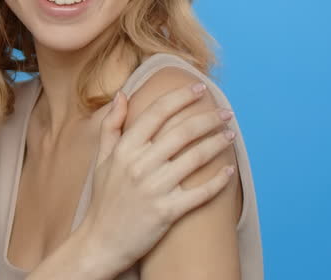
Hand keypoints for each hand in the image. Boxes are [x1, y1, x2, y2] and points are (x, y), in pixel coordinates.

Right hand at [39, 84, 235, 278]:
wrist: (101, 241)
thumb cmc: (104, 198)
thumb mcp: (101, 159)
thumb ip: (111, 125)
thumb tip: (123, 95)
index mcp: (125, 149)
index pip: (157, 113)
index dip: (181, 97)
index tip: (199, 88)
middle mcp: (140, 165)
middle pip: (182, 132)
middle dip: (208, 118)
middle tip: (225, 112)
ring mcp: (154, 189)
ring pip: (196, 158)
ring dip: (218, 143)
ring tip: (230, 135)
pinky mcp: (167, 212)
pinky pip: (200, 192)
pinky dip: (218, 180)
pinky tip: (229, 170)